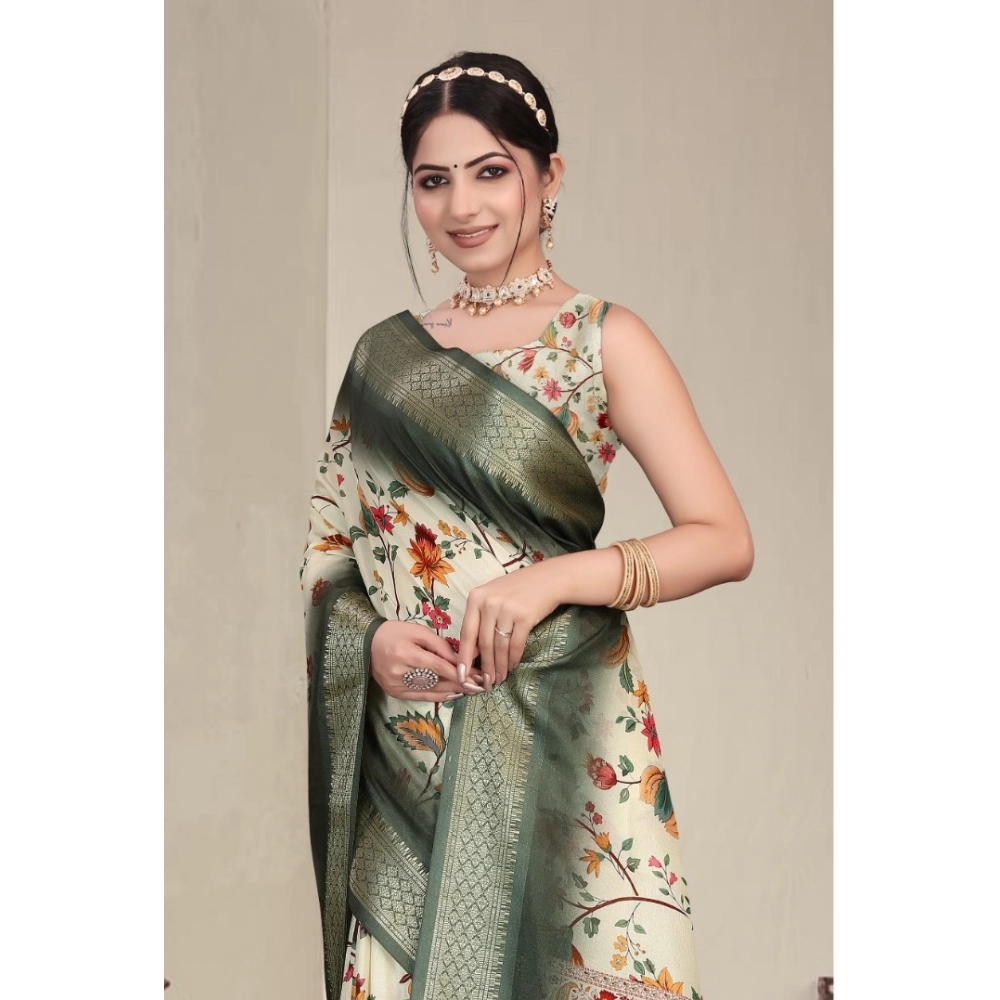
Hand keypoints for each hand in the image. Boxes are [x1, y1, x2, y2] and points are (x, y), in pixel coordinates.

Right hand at [370, 620, 486, 700]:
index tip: (477, 675)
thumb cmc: (395, 632)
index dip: (459, 672)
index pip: (439, 667)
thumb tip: (460, 660)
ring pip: (431, 691)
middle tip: (480, 685)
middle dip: (460, 684)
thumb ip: (440, 646)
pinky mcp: (394, 692)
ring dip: (453, 691)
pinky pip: (421, 696)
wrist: (367, 643)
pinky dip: (439, 696)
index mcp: (406, 653)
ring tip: (471, 690)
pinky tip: (453, 694)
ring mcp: (396, 685)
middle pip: (437, 681)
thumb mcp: (418, 632)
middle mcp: (400, 672)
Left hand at [458, 564, 561, 690]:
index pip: (467, 633)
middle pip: (484, 643)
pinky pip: (515, 644)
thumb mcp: (492, 596)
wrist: (549, 579)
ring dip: (499, 666)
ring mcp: (507, 610)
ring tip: (500, 678)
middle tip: (486, 683)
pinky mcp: (525, 617)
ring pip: (499, 647)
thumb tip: (472, 652)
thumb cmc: (517, 589)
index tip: (462, 675)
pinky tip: (512, 666)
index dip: (464, 657)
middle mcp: (489, 603)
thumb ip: (480, 619)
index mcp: (476, 598)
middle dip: (485, 667)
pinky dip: (513, 658)